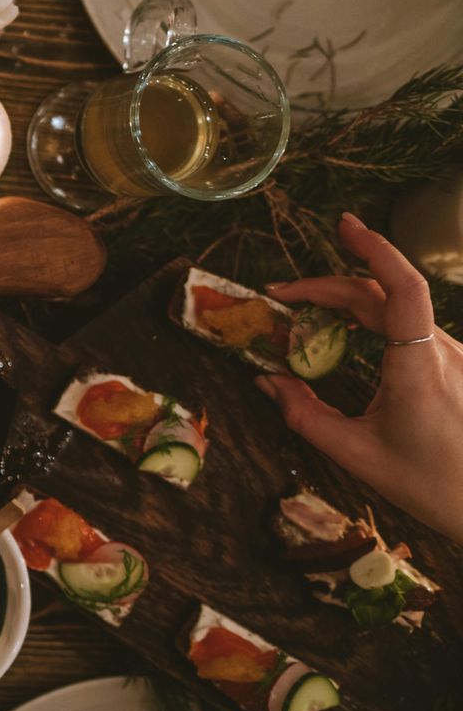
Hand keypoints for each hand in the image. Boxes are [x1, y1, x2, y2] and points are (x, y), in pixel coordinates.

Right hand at [258, 212, 462, 543]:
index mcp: (418, 369)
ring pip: (395, 308)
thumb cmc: (431, 485)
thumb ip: (306, 416)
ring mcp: (453, 356)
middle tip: (279, 295)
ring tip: (303, 313)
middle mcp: (441, 352)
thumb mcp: (358, 455)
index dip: (375, 250)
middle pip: (381, 294)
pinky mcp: (454, 365)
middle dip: (326, 285)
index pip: (401, 290)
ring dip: (346, 301)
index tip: (344, 225)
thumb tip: (266, 382)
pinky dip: (368, 320)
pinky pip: (407, 328)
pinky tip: (342, 334)